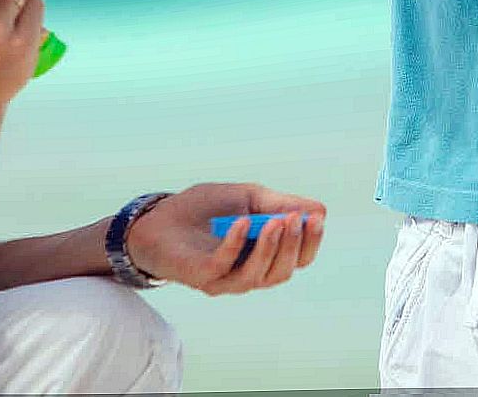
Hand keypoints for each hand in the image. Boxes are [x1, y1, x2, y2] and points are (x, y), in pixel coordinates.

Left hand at [125, 182, 325, 295]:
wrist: (157, 218)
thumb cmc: (203, 209)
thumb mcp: (246, 198)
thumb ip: (279, 203)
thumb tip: (319, 210)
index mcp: (262, 256)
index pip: (296, 259)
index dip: (309, 242)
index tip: (317, 217)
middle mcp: (247, 273)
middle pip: (282, 271)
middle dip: (293, 245)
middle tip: (296, 219)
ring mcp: (224, 279)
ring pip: (257, 276)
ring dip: (271, 248)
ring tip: (277, 220)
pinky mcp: (200, 276)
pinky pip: (223, 266)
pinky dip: (236, 244)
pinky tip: (242, 221)